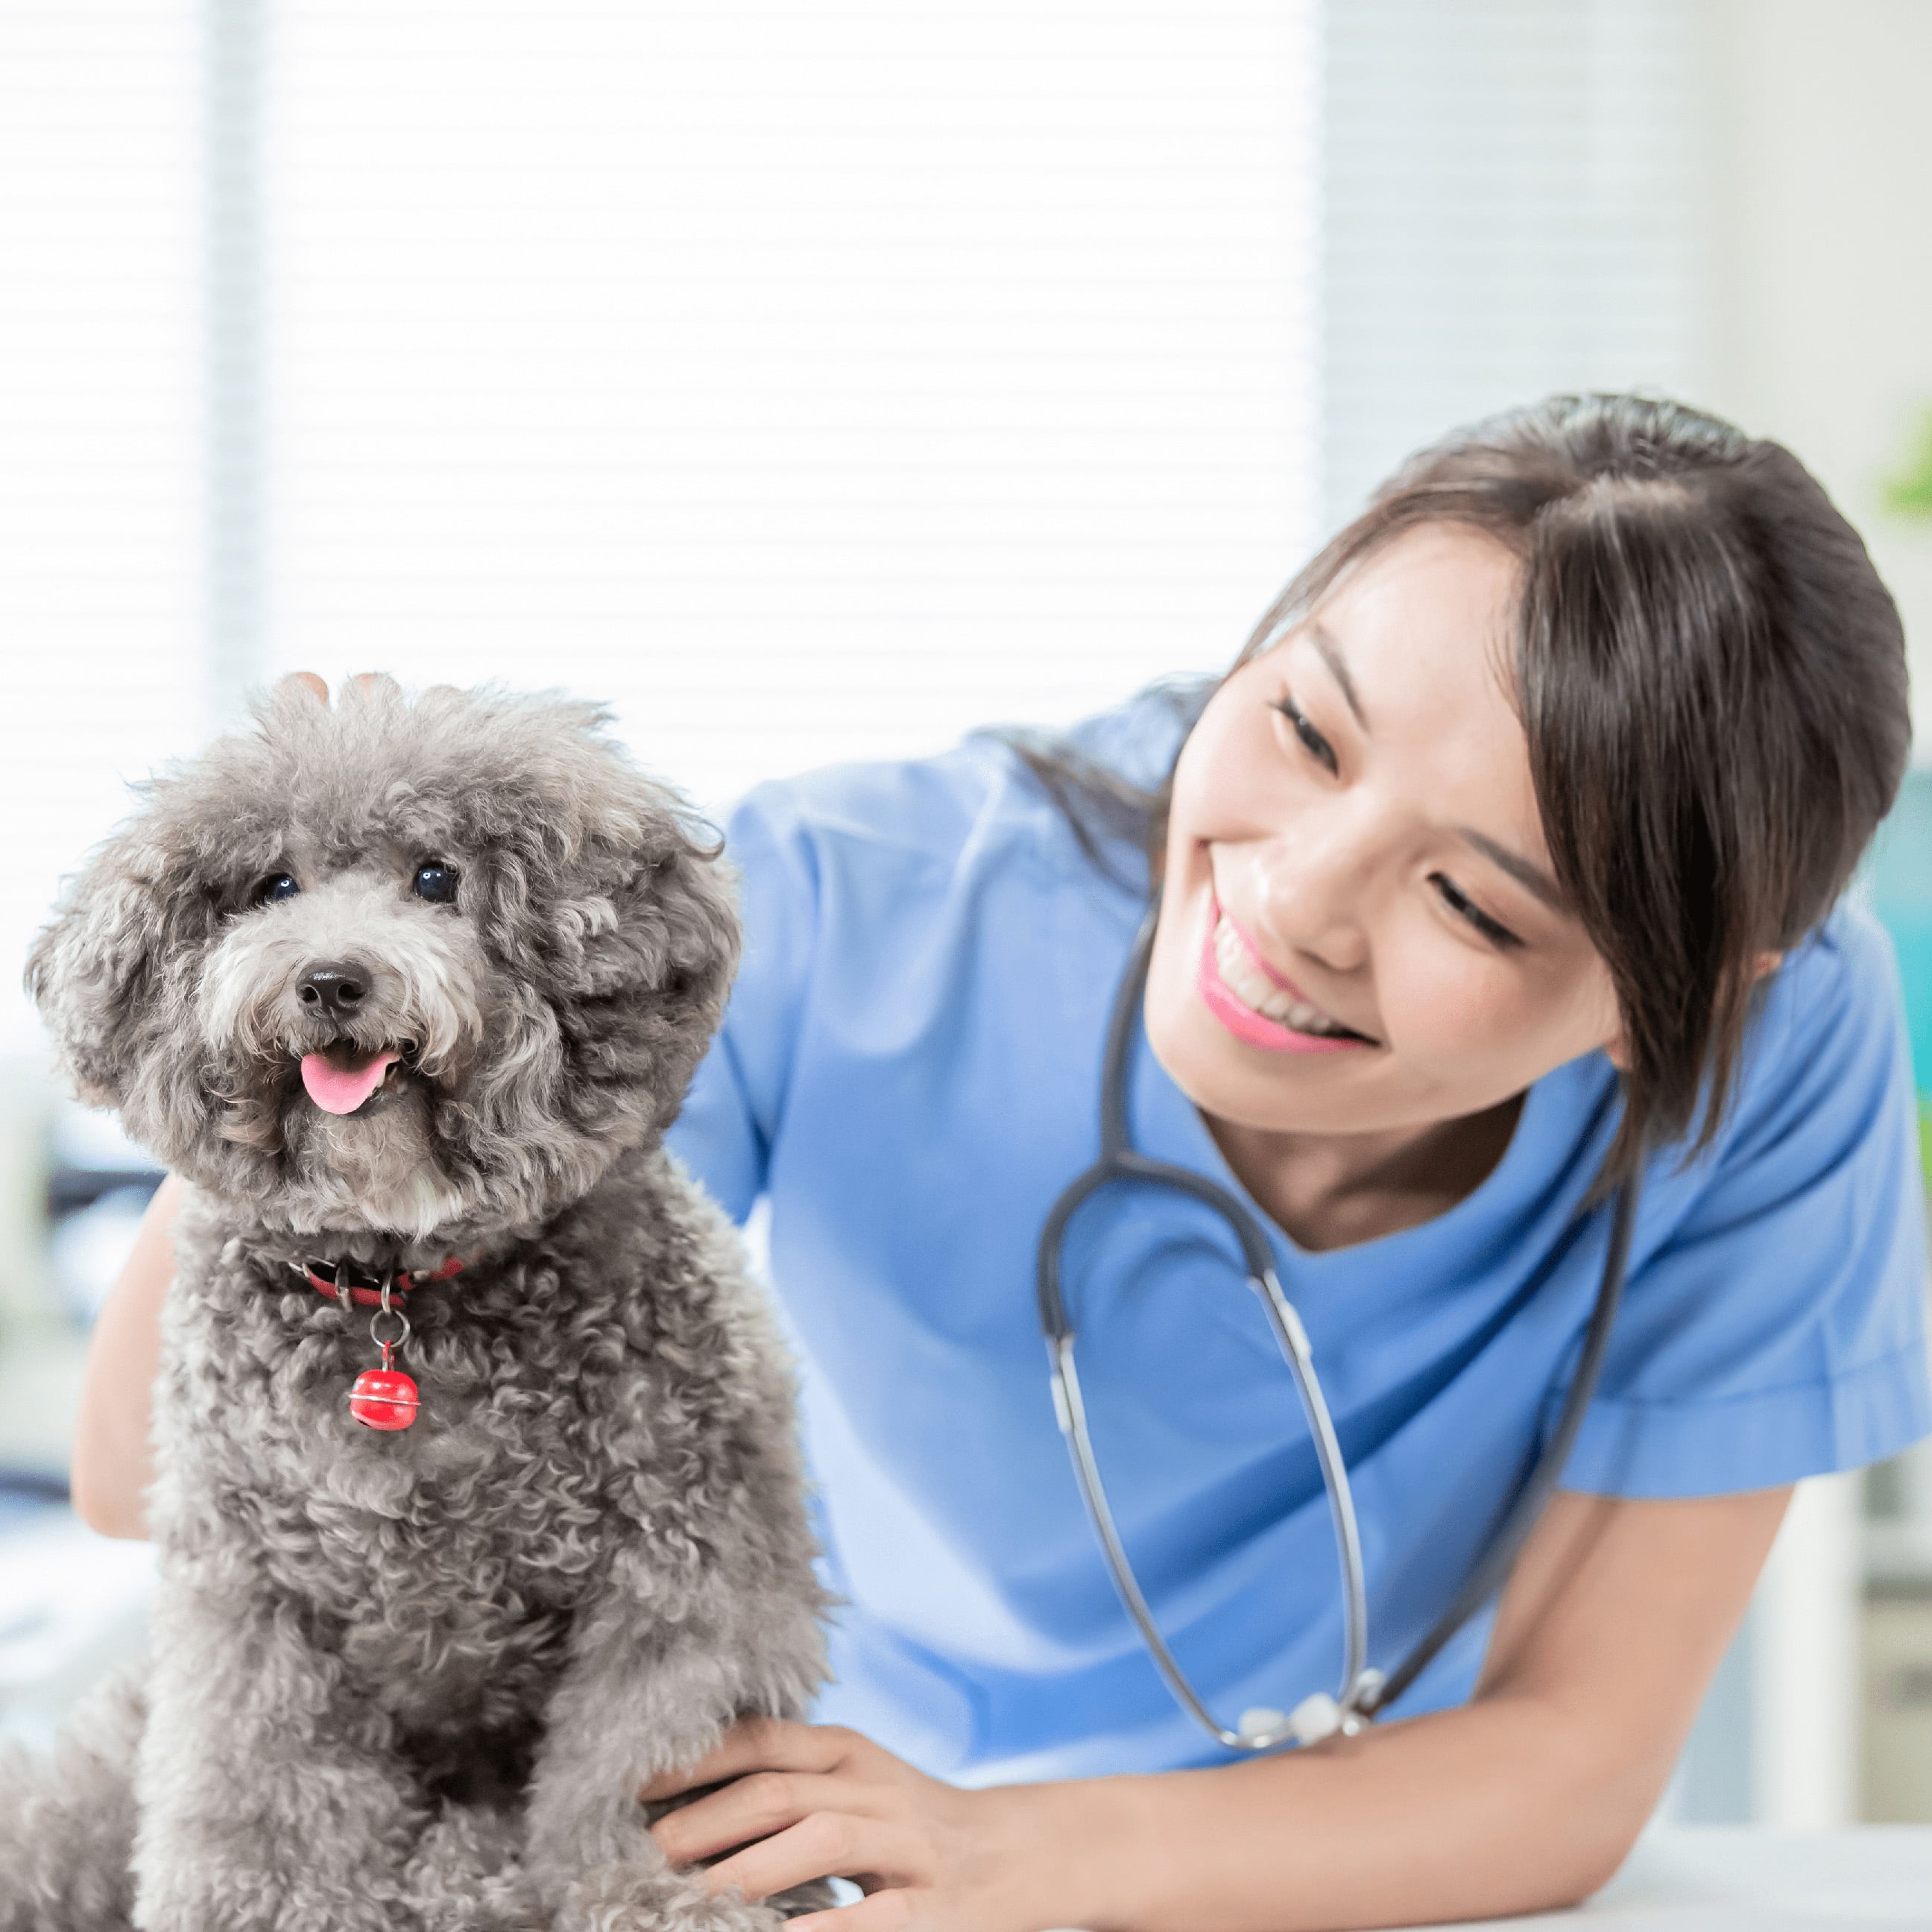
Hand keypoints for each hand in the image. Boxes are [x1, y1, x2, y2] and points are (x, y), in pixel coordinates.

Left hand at [640, 1719, 1072, 1931]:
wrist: (1016, 1856)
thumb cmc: (909, 1825)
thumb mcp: (854, 1785)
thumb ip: (789, 1784)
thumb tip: (681, 1810)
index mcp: (848, 1752)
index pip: (762, 1739)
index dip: (695, 1759)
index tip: (631, 1787)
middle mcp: (875, 1785)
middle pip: (777, 1790)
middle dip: (701, 1824)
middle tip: (640, 1859)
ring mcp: (907, 1843)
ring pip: (819, 1838)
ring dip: (747, 1871)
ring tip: (688, 1903)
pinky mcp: (933, 1904)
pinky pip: (872, 1915)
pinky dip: (819, 1928)